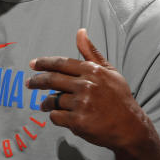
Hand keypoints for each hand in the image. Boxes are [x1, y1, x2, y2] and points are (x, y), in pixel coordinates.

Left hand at [27, 29, 150, 152]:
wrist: (130, 128)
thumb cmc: (119, 98)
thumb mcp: (110, 72)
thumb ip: (91, 53)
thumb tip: (80, 32)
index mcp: (92, 71)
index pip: (61, 63)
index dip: (44, 63)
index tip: (32, 64)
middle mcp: (86, 85)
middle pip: (51, 80)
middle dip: (37, 81)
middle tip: (29, 83)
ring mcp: (82, 104)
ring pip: (52, 100)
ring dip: (46, 103)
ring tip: (45, 105)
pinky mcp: (78, 121)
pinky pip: (56, 116)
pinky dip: (56, 116)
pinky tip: (63, 117)